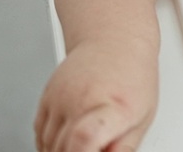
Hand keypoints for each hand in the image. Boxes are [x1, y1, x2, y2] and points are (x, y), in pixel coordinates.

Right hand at [34, 39, 157, 151]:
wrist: (114, 41)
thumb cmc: (132, 77)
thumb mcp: (142, 116)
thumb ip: (124, 148)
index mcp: (113, 107)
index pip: (86, 137)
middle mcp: (81, 100)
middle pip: (64, 150)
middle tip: (96, 148)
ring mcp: (59, 99)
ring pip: (49, 146)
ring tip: (86, 144)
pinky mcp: (45, 99)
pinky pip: (40, 136)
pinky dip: (51, 145)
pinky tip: (69, 140)